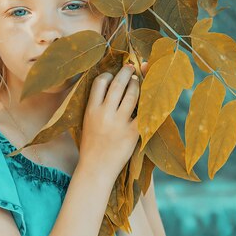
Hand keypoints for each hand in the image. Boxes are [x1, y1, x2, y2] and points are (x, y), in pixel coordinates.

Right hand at [79, 60, 147, 179]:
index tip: (112, 74)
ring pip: (132, 94)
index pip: (100, 82)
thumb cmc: (91, 145)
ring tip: (138, 81)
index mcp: (91, 110)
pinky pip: (144, 112)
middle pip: (118, 84)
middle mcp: (105, 114)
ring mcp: (119, 123)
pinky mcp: (133, 133)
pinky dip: (147, 103)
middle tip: (131, 67)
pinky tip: (149, 98)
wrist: (96, 168)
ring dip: (137, 84)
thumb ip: (96, 105)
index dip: (108, 74)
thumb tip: (108, 84)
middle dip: (126, 72)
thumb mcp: (87, 122)